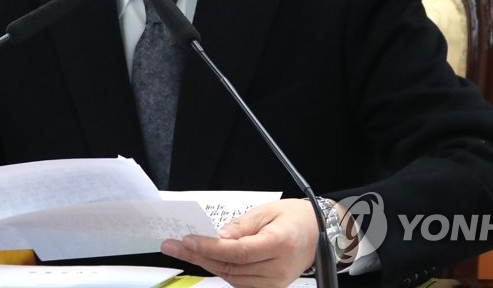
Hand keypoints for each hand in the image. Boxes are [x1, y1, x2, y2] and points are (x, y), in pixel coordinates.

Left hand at [160, 199, 316, 287]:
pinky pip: (238, 281)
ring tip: (183, 250)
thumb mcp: (267, 212)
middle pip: (229, 266)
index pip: (237, 251)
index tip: (188, 240)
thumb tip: (217, 236)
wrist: (319, 233)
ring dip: (205, 263)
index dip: (210, 247)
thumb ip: (241, 226)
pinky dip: (221, 269)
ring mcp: (274, 283)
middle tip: (173, 246)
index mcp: (279, 244)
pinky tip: (205, 258)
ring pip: (230, 277)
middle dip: (198, 255)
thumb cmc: (296, 218)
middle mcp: (277, 269)